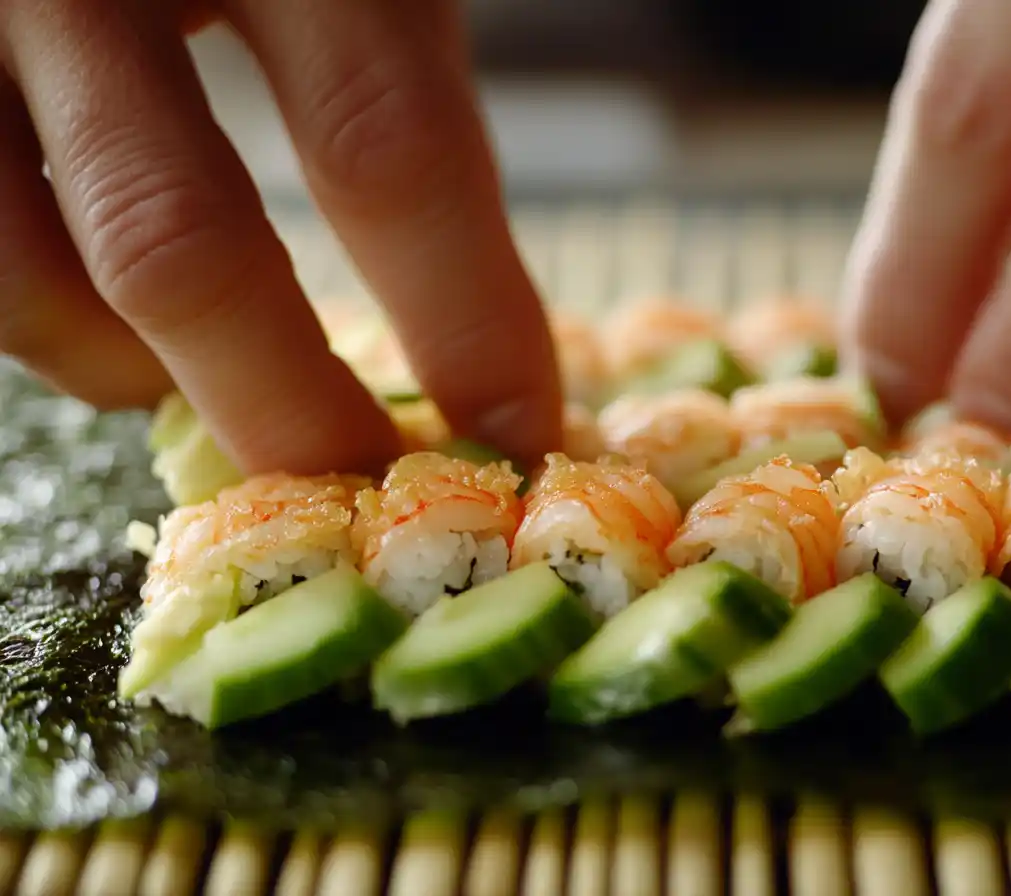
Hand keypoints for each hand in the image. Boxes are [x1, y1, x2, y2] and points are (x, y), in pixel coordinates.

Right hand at [0, 0, 560, 473]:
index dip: (467, 314)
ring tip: (215, 391)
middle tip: (366, 485)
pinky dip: (50, 315)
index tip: (521, 430)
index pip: (390, 144)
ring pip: (27, 269)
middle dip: (287, 408)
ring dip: (134, 376)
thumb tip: (484, 314)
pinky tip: (120, 318)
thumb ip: (389, 72)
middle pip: (179, 245)